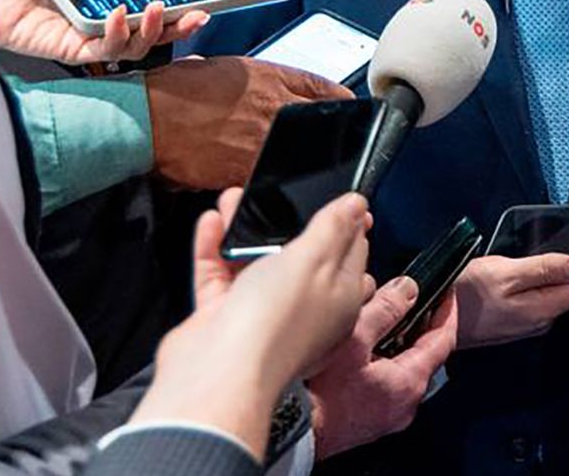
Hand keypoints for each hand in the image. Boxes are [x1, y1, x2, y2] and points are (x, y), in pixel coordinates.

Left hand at [0, 0, 208, 63]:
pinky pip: (104, 51)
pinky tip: (118, 14)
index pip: (153, 4)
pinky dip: (116, 34)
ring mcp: (91, 37)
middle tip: (199, 14)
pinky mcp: (73, 52)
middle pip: (153, 31)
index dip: (181, 4)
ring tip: (157, 9)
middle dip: (179, 27)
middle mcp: (105, 20)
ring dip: (152, 30)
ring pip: (135, 46)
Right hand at [128, 194, 371, 456]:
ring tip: (237, 199)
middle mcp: (303, 309)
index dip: (348, 226)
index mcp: (340, 299)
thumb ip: (332, 230)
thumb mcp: (315, 261)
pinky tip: (212, 224)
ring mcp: (262, 315)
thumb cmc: (275, 325)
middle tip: (284, 194)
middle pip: (302, 257)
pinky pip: (220, 276)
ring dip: (246, 229)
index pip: (351, 256)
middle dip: (292, 221)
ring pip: (257, 262)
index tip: (346, 203)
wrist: (219, 374)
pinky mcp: (225, 318)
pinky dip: (215, 248)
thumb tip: (356, 206)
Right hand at [144, 57, 350, 188]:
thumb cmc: (180, 90)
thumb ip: (264, 80)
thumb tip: (291, 90)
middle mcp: (274, 110)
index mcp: (272, 81)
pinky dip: (277, 183)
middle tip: (337, 143)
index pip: (326, 91)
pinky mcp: (246, 172)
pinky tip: (274, 183)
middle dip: (332, 136)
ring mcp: (263, 144)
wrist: (149, 117)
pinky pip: (273, 181)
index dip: (343, 102)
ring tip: (300, 169)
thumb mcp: (230, 68)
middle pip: (321, 128)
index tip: (351, 108)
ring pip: (301, 157)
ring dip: (307, 163)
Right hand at [307, 274, 459, 457]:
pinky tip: (360, 352)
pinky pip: (386, 383)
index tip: (447, 292)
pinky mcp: (370, 419)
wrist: (291, 429)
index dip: (447, 311)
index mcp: (410, 381)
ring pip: (403, 368)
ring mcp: (388, 414)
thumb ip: (385, 309)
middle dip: (419, 324)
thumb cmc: (318, 393)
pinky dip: (381, 363)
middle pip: (425, 354)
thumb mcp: (354, 338)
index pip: (444, 339)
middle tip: (410, 299)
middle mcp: (406, 402)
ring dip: (397, 343)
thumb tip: (407, 289)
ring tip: (380, 320)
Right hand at [453, 254, 568, 347]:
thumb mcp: (505, 272)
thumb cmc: (465, 294)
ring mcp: (528, 323)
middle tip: (568, 245)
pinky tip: (526, 273)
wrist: (434, 318)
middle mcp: (541, 321)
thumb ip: (544, 269)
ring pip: (555, 295)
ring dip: (555, 276)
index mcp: (543, 309)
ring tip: (544, 257)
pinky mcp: (516, 321)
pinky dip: (539, 285)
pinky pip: (539, 300)